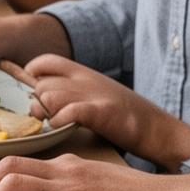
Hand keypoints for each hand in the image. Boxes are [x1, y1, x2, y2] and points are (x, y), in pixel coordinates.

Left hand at [23, 55, 147, 152]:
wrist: (156, 128)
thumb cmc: (124, 115)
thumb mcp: (96, 92)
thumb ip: (71, 92)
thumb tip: (41, 101)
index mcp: (83, 73)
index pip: (45, 62)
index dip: (33, 74)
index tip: (35, 90)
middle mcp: (85, 80)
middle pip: (41, 85)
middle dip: (38, 103)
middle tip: (47, 118)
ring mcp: (92, 95)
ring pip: (48, 97)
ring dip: (47, 114)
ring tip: (58, 123)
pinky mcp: (100, 112)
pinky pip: (67, 112)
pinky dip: (60, 122)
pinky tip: (66, 128)